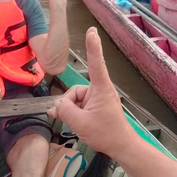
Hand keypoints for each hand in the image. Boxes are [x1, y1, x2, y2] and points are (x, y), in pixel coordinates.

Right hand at [48, 28, 135, 155]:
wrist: (121, 146)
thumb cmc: (106, 133)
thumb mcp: (80, 123)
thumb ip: (64, 111)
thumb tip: (56, 106)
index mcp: (101, 88)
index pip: (96, 63)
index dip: (93, 46)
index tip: (92, 31)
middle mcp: (100, 89)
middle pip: (75, 90)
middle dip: (69, 105)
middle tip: (75, 120)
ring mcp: (98, 97)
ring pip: (74, 99)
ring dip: (72, 111)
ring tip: (79, 124)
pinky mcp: (96, 105)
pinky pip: (79, 105)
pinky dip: (74, 113)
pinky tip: (74, 123)